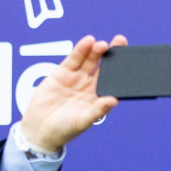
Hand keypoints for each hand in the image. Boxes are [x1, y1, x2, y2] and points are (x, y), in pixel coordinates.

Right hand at [19, 34, 127, 152]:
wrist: (40, 128)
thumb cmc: (64, 130)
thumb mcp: (83, 121)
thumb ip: (98, 110)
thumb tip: (114, 100)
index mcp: (99, 99)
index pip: (114, 83)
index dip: (122, 72)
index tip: (130, 62)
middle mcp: (90, 87)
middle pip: (104, 68)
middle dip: (112, 55)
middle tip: (121, 41)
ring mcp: (77, 79)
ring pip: (90, 60)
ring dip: (97, 51)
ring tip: (102, 44)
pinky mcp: (63, 73)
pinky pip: (74, 58)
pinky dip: (81, 50)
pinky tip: (89, 41)